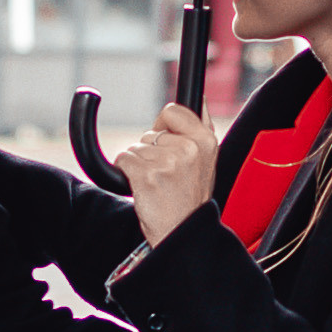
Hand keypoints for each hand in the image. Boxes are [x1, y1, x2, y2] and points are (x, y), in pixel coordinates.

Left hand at [115, 103, 218, 246]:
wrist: (182, 232)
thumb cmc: (189, 199)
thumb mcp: (208, 162)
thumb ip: (203, 128)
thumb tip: (202, 98)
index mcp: (206, 142)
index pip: (173, 111)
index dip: (163, 126)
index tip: (166, 142)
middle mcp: (189, 149)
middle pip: (150, 133)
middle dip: (151, 152)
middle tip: (165, 176)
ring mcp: (167, 162)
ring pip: (136, 148)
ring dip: (139, 165)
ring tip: (157, 185)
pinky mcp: (146, 176)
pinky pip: (124, 160)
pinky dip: (127, 173)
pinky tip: (143, 188)